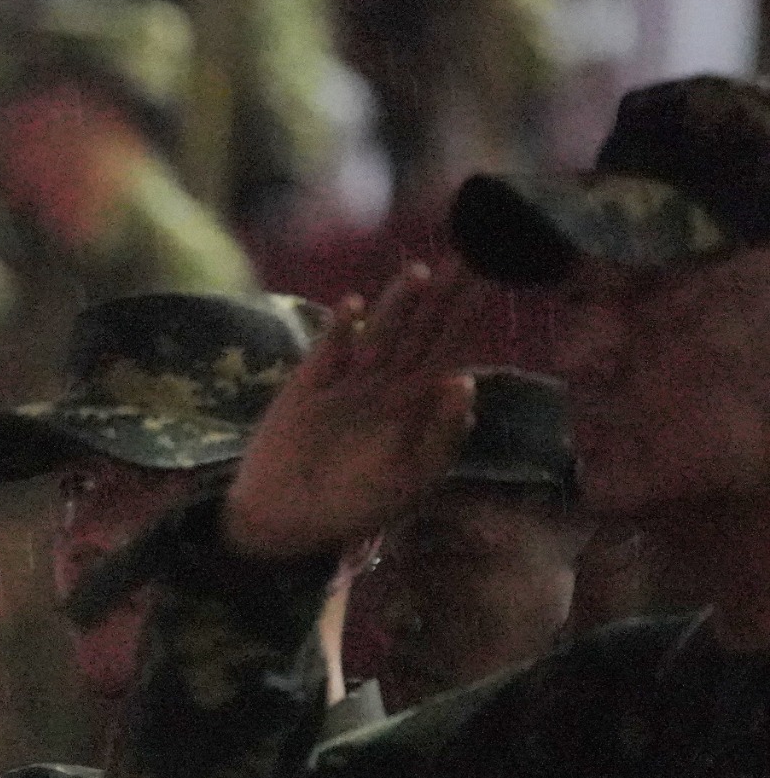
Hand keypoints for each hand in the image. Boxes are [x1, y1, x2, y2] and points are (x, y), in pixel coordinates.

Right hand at [224, 264, 482, 559]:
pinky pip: (327, 352)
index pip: (447, 349)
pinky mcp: (306, 389)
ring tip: (418, 273)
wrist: (286, 521)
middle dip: (441, 296)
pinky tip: (354, 305)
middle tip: (467, 256)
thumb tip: (464, 380)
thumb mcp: (412, 480)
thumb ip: (440, 436)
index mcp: (414, 404)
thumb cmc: (354, 505)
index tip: (491, 277)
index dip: (467, 315)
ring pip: (379, 336)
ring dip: (397, 305)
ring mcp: (345, 383)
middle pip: (418, 332)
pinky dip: (340, 330)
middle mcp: (383, 384)